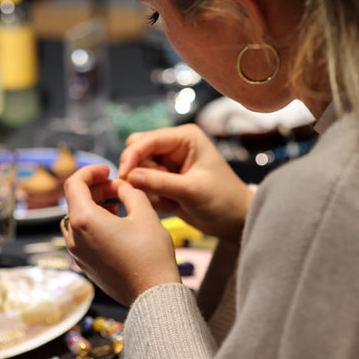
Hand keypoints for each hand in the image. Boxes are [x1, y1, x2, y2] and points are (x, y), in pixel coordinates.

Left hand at [61, 164, 180, 306]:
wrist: (153, 295)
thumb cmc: (151, 255)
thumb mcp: (144, 213)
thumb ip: (129, 192)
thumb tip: (121, 188)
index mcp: (84, 220)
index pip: (74, 183)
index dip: (90, 171)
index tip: (107, 170)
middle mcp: (74, 237)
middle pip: (75, 201)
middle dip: (96, 188)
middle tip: (118, 188)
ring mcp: (77, 254)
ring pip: (77, 219)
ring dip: (93, 206)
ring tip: (117, 206)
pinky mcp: (85, 265)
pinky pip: (81, 236)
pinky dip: (93, 224)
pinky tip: (115, 225)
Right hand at [119, 123, 253, 242]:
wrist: (235, 221)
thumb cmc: (223, 200)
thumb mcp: (192, 191)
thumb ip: (160, 182)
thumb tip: (129, 176)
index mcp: (184, 138)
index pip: (147, 140)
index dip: (132, 155)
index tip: (123, 175)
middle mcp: (174, 146)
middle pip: (137, 150)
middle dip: (139, 172)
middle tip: (154, 190)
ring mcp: (167, 164)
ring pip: (138, 170)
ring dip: (147, 188)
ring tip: (170, 200)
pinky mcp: (164, 180)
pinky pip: (143, 185)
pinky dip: (151, 197)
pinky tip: (171, 204)